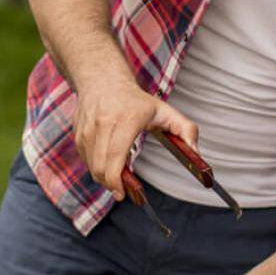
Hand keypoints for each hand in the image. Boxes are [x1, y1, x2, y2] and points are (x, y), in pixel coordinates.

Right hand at [75, 81, 197, 200]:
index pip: (115, 157)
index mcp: (126, 119)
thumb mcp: (164, 111)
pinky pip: (85, 160)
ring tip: (116, 176)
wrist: (102, 80)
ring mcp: (87, 129)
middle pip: (101, 167)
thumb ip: (186, 132)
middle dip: (111, 185)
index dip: (116, 181)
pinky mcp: (78, 133)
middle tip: (122, 191)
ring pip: (91, 166)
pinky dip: (95, 167)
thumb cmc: (136, 100)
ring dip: (103, 177)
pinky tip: (106, 163)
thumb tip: (197, 155)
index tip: (122, 194)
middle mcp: (103, 124)